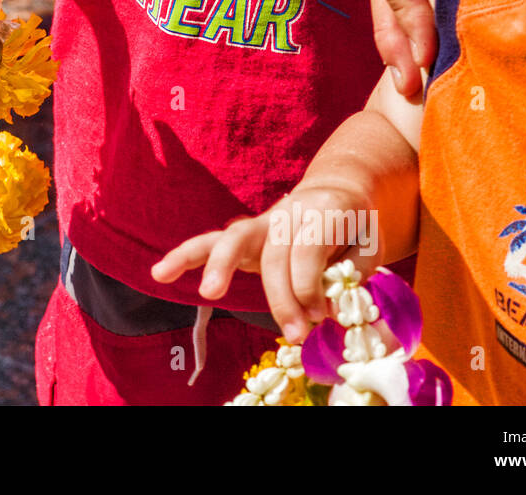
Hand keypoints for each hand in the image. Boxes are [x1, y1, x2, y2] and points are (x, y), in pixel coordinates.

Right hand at [151, 186, 381, 343]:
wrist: (337, 193)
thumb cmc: (354, 228)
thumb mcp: (366, 247)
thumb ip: (349, 277)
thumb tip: (330, 312)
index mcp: (323, 210)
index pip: (308, 250)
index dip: (312, 286)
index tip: (321, 315)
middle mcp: (286, 212)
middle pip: (274, 252)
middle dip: (282, 296)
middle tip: (295, 333)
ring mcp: (259, 223)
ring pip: (231, 239)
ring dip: (218, 266)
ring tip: (207, 293)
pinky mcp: (242, 235)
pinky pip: (208, 243)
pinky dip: (184, 257)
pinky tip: (159, 273)